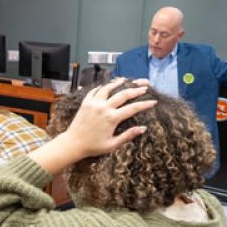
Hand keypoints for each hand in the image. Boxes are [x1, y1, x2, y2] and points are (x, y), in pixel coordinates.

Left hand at [29, 79, 156, 174]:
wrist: (73, 144)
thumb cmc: (92, 147)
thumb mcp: (112, 145)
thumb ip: (127, 136)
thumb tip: (143, 128)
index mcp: (111, 119)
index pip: (132, 108)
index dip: (144, 104)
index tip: (153, 102)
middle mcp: (103, 108)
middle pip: (123, 94)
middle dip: (135, 90)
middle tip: (144, 87)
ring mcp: (93, 104)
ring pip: (108, 88)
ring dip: (117, 83)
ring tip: (125, 80)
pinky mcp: (85, 103)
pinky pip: (94, 91)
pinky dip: (101, 87)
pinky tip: (106, 85)